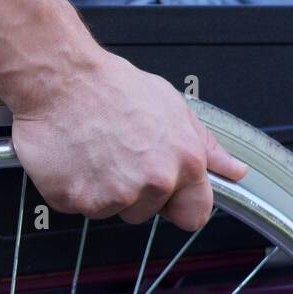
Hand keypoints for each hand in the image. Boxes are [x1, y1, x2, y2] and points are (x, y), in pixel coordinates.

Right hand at [11, 44, 246, 231]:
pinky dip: (70, 187)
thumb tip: (233, 169)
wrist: (59, 77)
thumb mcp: (171, 106)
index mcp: (184, 162)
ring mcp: (113, 195)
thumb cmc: (110, 86)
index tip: (163, 193)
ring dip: (99, 189)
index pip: (194, 215)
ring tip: (92, 150)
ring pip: (109, 210)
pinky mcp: (76, 200)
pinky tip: (72, 157)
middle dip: (131, 191)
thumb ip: (205, 146)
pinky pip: (75, 206)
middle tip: (115, 153)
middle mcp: (153, 182)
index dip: (177, 203)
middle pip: (144, 213)